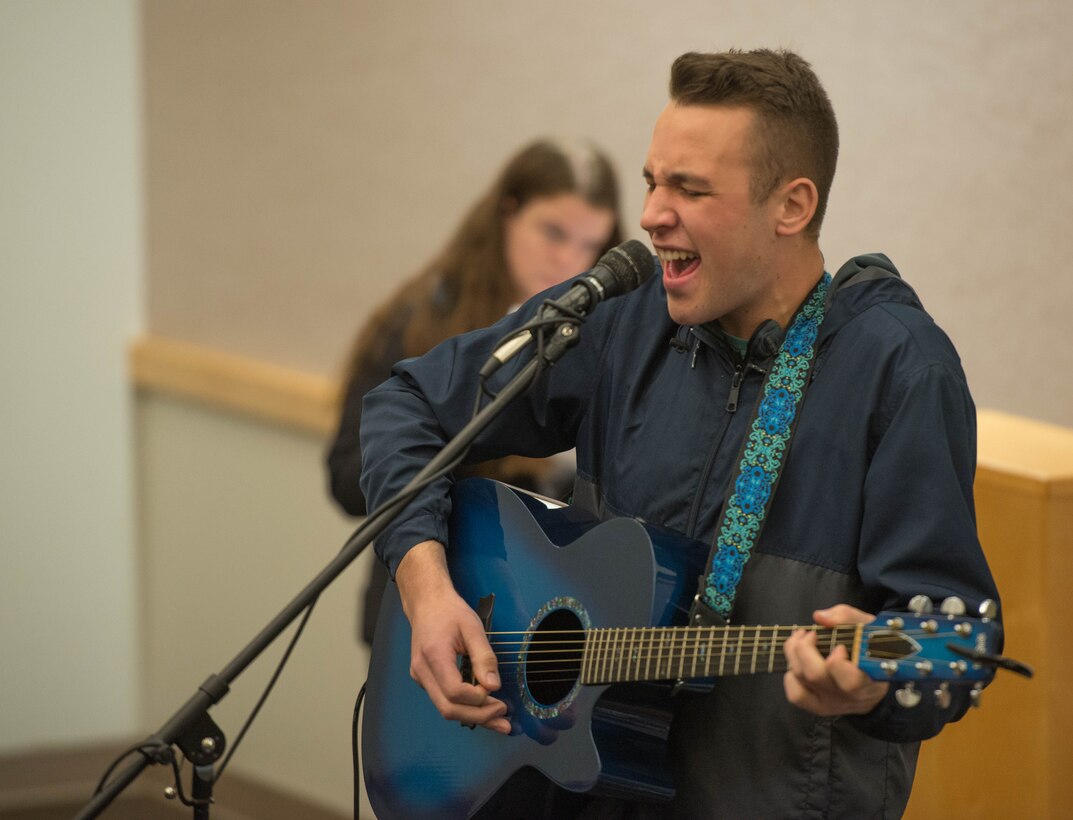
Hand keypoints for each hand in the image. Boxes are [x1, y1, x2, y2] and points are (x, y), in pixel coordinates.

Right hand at [395, 540, 510, 732]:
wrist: (427, 603)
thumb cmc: (450, 612)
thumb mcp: (473, 627)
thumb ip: (484, 656)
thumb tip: (494, 686)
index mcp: (433, 656)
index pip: (454, 692)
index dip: (477, 698)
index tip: (496, 691)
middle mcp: (422, 671)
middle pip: (448, 708)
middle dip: (478, 716)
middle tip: (504, 717)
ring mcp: (420, 677)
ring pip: (445, 709)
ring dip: (472, 717)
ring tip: (499, 720)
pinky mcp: (424, 680)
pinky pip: (443, 700)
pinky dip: (464, 708)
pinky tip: (482, 708)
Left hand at [782, 604, 888, 716]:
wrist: (875, 678)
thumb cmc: (870, 649)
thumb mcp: (867, 627)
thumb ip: (847, 617)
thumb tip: (820, 618)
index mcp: (868, 680)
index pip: (850, 681)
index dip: (838, 661)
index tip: (840, 646)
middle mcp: (848, 697)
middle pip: (815, 675)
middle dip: (805, 648)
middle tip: (811, 634)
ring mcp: (831, 704)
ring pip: (801, 681)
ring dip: (793, 655)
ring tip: (799, 640)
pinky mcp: (818, 707)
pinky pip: (796, 695)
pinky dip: (790, 676)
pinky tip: (798, 662)